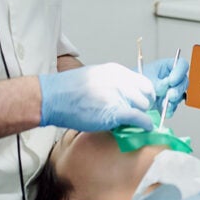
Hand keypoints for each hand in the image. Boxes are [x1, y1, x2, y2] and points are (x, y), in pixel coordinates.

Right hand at [38, 63, 154, 131]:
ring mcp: (118, 95)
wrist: (53, 97)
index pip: (143, 82)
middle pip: (146, 94)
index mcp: (115, 71)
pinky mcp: (115, 112)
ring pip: (143, 106)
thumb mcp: (95, 77)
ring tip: (133, 121)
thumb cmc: (69, 90)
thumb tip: (126, 95)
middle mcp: (120, 80)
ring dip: (141, 114)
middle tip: (139, 113)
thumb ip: (113, 83)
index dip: (144, 94)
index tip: (142, 102)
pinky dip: (145, 124)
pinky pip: (139, 118)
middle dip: (144, 105)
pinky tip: (144, 127)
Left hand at [142, 57, 188, 114]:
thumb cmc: (137, 81)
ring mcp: (172, 91)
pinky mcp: (169, 103)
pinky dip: (169, 110)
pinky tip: (164, 111)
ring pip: (180, 95)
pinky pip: (174, 107)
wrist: (130, 95)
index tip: (171, 81)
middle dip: (177, 90)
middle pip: (184, 81)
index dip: (180, 72)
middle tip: (169, 95)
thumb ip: (156, 82)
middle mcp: (173, 78)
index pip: (182, 64)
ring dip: (173, 101)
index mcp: (168, 66)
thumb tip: (165, 87)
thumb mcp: (145, 78)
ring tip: (163, 104)